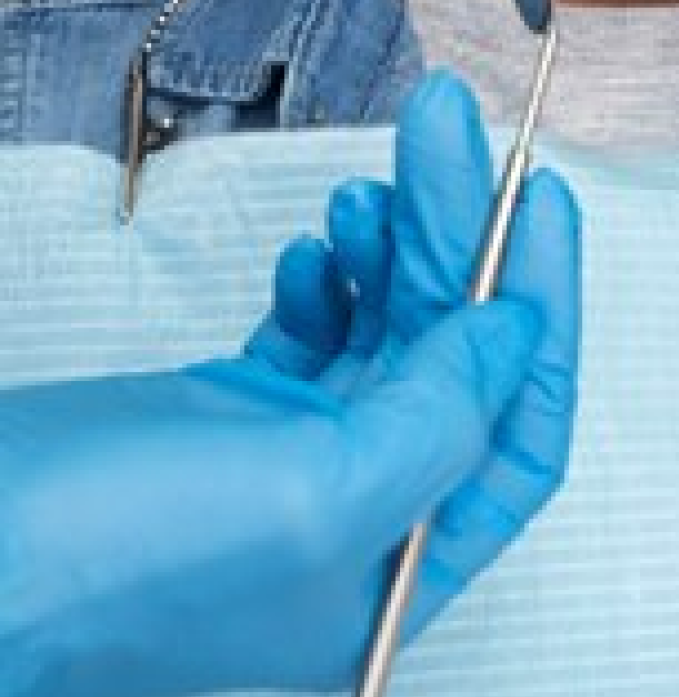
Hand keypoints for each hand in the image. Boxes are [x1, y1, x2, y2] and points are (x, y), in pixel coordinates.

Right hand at [0, 72, 581, 696]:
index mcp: (397, 573)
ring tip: (373, 180)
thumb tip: (517, 332)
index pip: (518, 431)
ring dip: (395, 241)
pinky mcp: (229, 417)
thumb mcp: (318, 492)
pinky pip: (317, 330)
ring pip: (386, 329)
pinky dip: (329, 276)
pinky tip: (317, 246)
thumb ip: (443, 415)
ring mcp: (291, 465)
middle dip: (457, 230)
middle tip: (449, 123)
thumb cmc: (120, 556)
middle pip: (449, 355)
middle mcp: (358, 523)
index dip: (541, 308)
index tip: (539, 198)